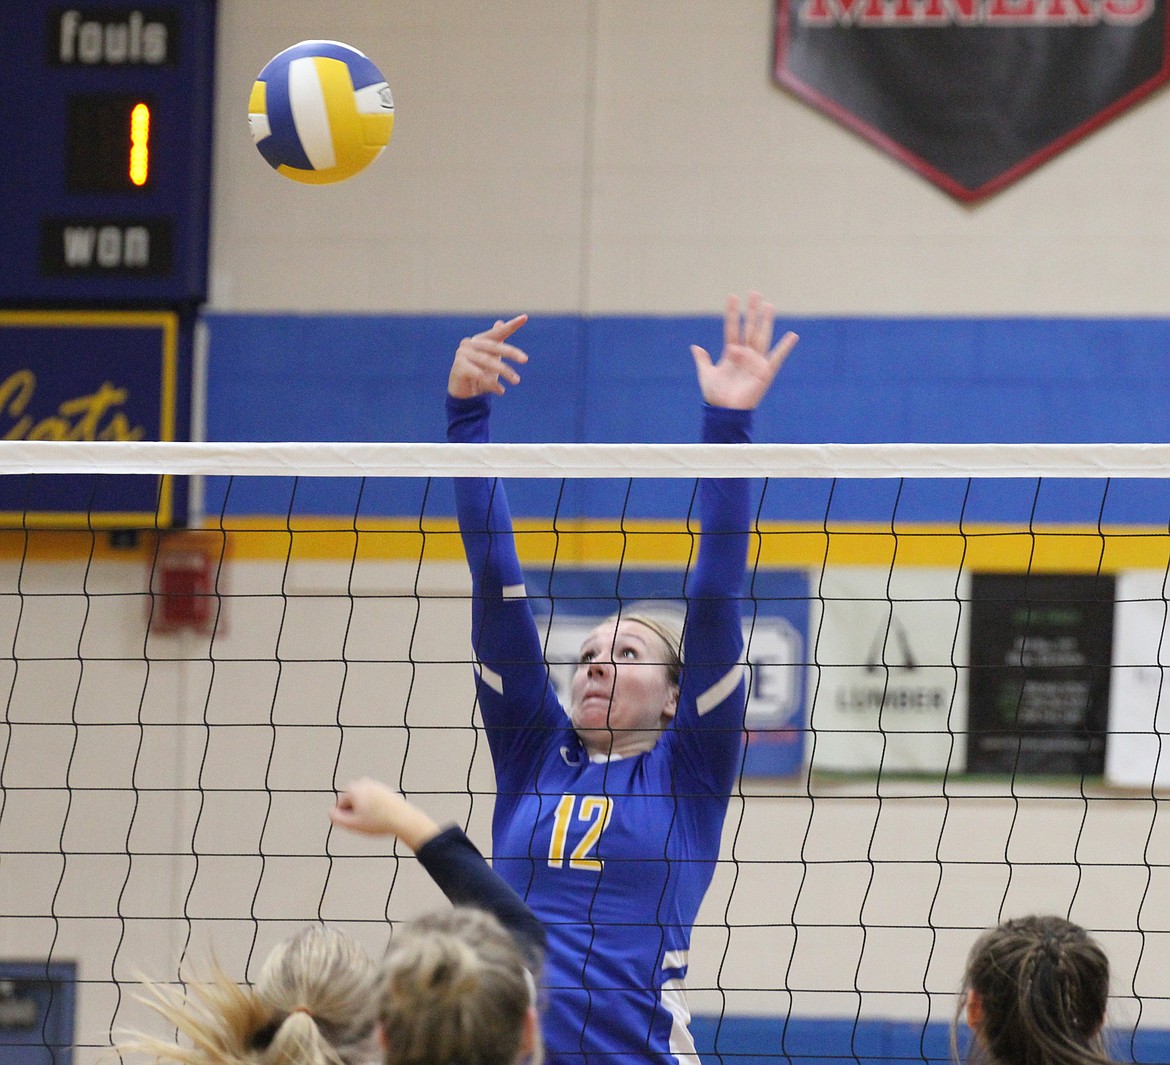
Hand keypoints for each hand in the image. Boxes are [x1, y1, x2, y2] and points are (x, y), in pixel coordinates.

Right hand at [330, 778, 439, 851]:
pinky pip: (372, 801)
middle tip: (366, 822)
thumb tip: (330, 812)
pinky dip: (374, 808)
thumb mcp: (353, 824)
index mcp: (354, 788)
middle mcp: (363, 782)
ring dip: (364, 810)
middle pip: (351, 801)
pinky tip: (381, 816)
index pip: (340, 805)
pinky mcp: (384, 789)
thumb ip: (337, 818)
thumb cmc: (378, 823)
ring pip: (362, 801)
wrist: (403, 819)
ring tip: (375, 820)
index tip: (358, 823)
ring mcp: (375, 784)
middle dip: (355, 812)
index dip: (346, 817)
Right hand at [447, 314, 529, 398]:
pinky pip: (480, 375)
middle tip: (525, 359)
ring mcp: (462, 354)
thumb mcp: (491, 359)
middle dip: (511, 353)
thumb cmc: (478, 375)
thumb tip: (500, 321)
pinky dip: (492, 384)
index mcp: (479, 340)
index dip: (511, 325)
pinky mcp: (459, 367)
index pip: (498, 333)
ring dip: (505, 372)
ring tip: (516, 381)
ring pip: (489, 362)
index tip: (525, 317)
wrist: (463, 395)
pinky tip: (501, 391)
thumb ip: (496, 343)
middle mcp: (469, 344)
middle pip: (495, 347)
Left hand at [690, 292, 797, 410]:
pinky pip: (777, 357)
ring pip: (761, 336)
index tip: (732, 296)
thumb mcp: (706, 375)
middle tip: (755, 293)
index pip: (732, 328)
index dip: (732, 313)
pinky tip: (792, 335)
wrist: (725, 411)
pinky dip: (785, 347)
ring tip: (769, 305)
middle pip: (749, 328)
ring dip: (765, 321)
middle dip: (751, 311)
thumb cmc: (716, 396)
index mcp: (731, 353)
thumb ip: (703, 360)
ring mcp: (755, 361)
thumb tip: (695, 347)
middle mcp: (745, 354)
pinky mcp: (765, 372)